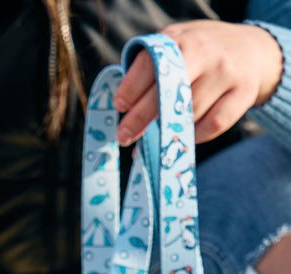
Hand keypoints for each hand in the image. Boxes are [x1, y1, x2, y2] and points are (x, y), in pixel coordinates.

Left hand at [114, 21, 283, 144]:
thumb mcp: (175, 47)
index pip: (150, 65)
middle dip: (140, 118)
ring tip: (157, 136)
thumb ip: (150, 70)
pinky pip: (212, 125)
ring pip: (189, 113)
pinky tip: (185, 136)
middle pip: (167, 92)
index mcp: (180, 40)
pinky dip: (195, 136)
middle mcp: (204, 52)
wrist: (251, 49)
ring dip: (168, 129)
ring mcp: (225, 73)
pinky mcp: (243, 93)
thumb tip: (124, 110)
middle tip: (124, 136)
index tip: (120, 106)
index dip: (131, 88)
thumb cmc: (200, 54)